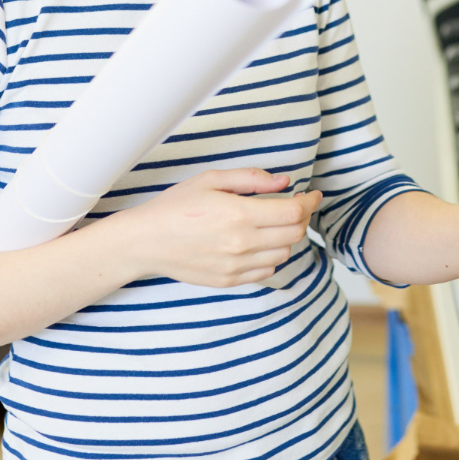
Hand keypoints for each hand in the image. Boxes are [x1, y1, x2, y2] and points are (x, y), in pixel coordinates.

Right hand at [109, 168, 320, 287]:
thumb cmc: (175, 206)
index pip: (293, 212)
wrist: (146, 241)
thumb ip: (251, 179)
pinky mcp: (230, 280)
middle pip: (294, 233)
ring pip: (284, 253)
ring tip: (273, 223)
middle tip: (295, 205)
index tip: (312, 194)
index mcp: (238, 214)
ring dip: (287, 237)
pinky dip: (272, 256)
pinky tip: (260, 242)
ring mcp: (236, 266)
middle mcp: (241, 244)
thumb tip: (284, 182)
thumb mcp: (211, 179)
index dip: (309, 201)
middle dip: (301, 217)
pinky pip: (267, 271)